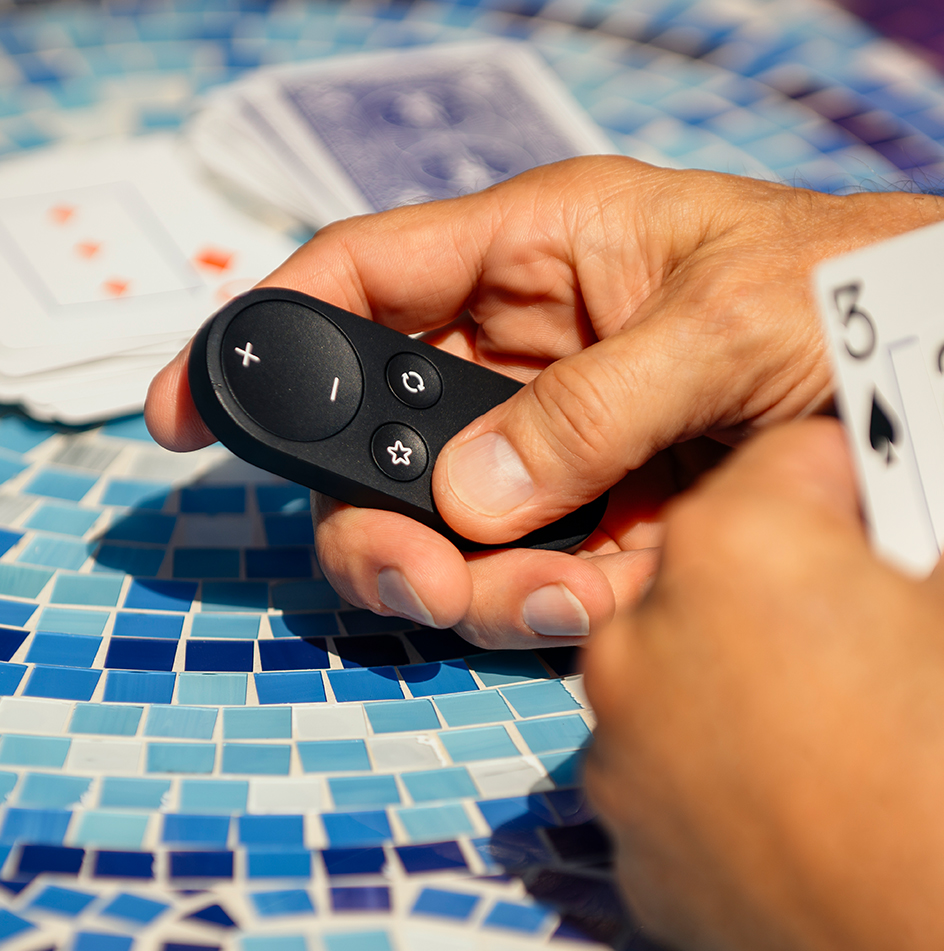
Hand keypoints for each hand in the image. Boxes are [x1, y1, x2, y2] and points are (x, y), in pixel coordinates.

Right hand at [146, 157, 942, 647]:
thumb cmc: (856, 287)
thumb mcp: (725, 321)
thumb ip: (592, 405)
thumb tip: (470, 499)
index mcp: (535, 255)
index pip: (359, 280)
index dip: (261, 335)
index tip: (179, 406)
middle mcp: (526, 356)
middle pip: (381, 441)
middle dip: (372, 519)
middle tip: (401, 574)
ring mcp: (555, 451)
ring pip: (444, 531)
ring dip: (464, 584)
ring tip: (546, 599)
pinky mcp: (599, 523)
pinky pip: (526, 579)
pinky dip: (540, 610)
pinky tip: (599, 605)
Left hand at [585, 418, 943, 950]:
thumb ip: (916, 524)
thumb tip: (895, 523)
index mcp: (731, 554)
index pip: (785, 462)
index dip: (857, 483)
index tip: (886, 512)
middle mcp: (638, 646)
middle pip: (711, 570)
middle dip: (784, 581)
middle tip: (867, 628)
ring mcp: (623, 758)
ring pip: (680, 670)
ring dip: (742, 674)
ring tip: (836, 724)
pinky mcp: (633, 851)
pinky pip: (670, 766)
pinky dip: (718, 764)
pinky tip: (801, 799)